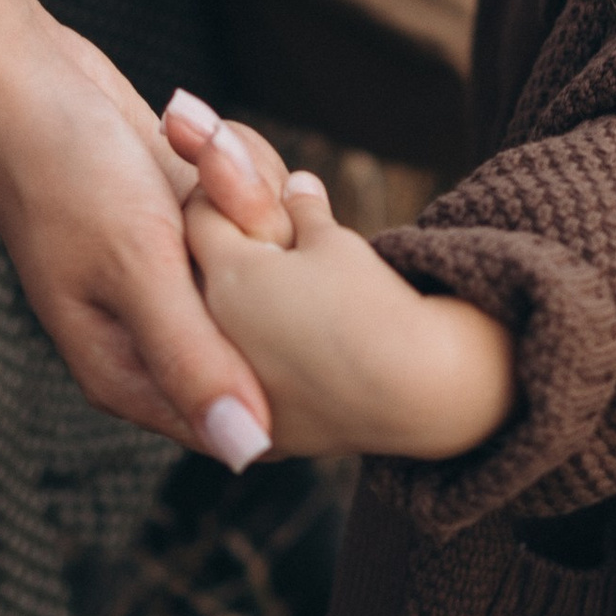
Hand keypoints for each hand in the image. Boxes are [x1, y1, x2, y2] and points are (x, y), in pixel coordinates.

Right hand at [0, 0, 272, 467]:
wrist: (23, 75)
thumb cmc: (63, 173)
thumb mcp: (136, 266)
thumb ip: (192, 360)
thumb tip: (247, 456)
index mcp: (130, 377)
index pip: (243, 417)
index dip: (280, 354)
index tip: (270, 279)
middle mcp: (154, 337)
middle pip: (267, 328)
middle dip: (257, 251)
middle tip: (211, 199)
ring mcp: (173, 276)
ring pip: (266, 258)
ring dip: (244, 193)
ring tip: (189, 157)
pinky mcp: (186, 225)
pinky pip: (250, 209)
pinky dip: (233, 168)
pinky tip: (189, 138)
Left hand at [162, 94, 519, 461]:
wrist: (422, 391)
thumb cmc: (378, 304)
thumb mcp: (337, 243)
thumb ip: (303, 211)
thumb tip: (296, 185)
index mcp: (231, 275)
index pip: (198, 216)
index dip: (220, 199)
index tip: (242, 200)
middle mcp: (216, 334)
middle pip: (193, 278)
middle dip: (215, 259)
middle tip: (252, 247)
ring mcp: (234, 389)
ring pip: (207, 338)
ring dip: (221, 316)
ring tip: (265, 302)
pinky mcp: (259, 429)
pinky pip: (232, 393)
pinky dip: (238, 370)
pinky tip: (268, 356)